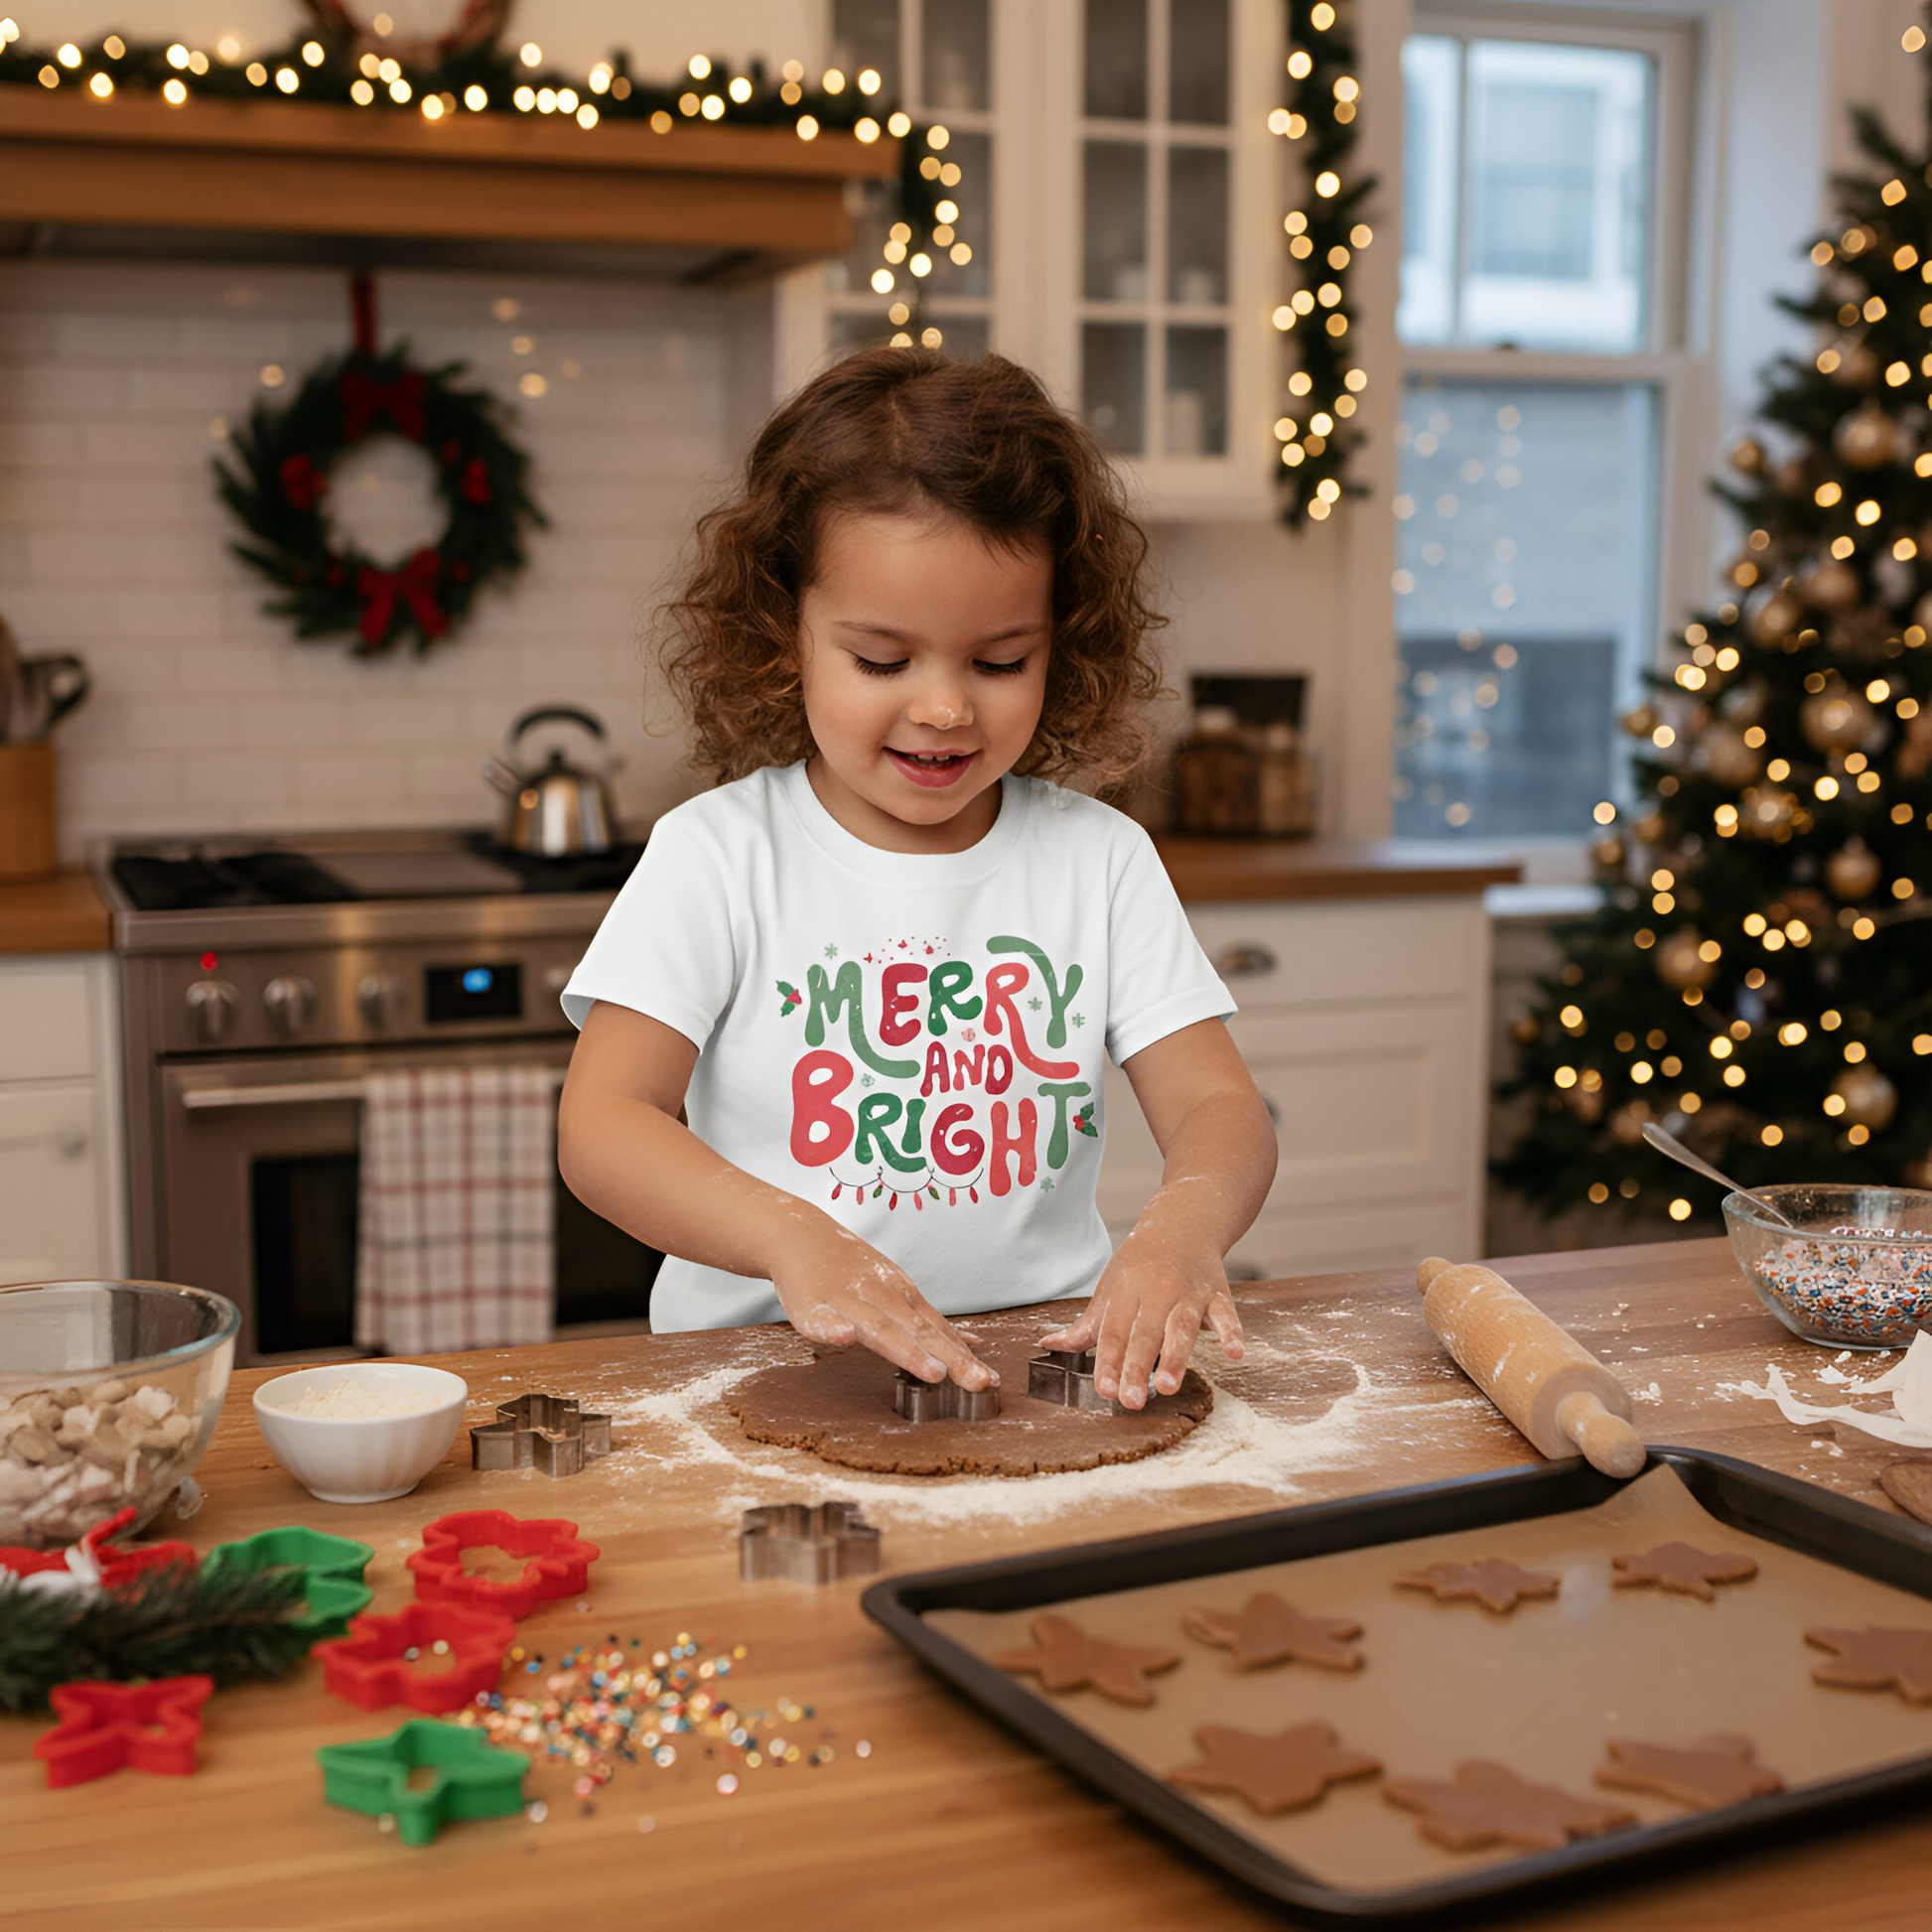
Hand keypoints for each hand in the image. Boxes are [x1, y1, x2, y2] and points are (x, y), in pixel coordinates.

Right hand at [772, 1220, 997, 1390]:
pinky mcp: (812, 1308)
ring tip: (932, 1372)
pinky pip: (822, 1321)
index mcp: (905, 1299)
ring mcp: (849, 1302)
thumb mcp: (898, 1292)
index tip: (991, 1381)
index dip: (965, 1357)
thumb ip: (930, 1323)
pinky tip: (843, 1340)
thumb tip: (973, 1344)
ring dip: (907, 1351)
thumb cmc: (853, 1271)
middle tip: (979, 1383)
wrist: (801, 1236)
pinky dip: (833, 1330)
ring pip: (880, 1329)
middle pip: (921, 1333)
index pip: (940, 1332)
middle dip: (951, 1359)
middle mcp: (884, 1298)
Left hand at [1036, 1230, 1243, 1409]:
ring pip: (1181, 1326)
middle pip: (1145, 1333)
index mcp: (1127, 1289)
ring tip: (1167, 1385)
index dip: (1109, 1361)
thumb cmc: (1142, 1262)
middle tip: (1131, 1400)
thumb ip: (1087, 1324)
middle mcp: (1157, 1289)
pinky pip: (1226, 1315)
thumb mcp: (1111, 1287)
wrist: (1184, 1223)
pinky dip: (1232, 1333)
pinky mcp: (1218, 1294)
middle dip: (1137, 1367)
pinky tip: (1234, 1353)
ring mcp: (1189, 1292)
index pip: (1114, 1331)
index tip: (1105, 1390)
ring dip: (1175, 1357)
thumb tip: (1049, 1344)